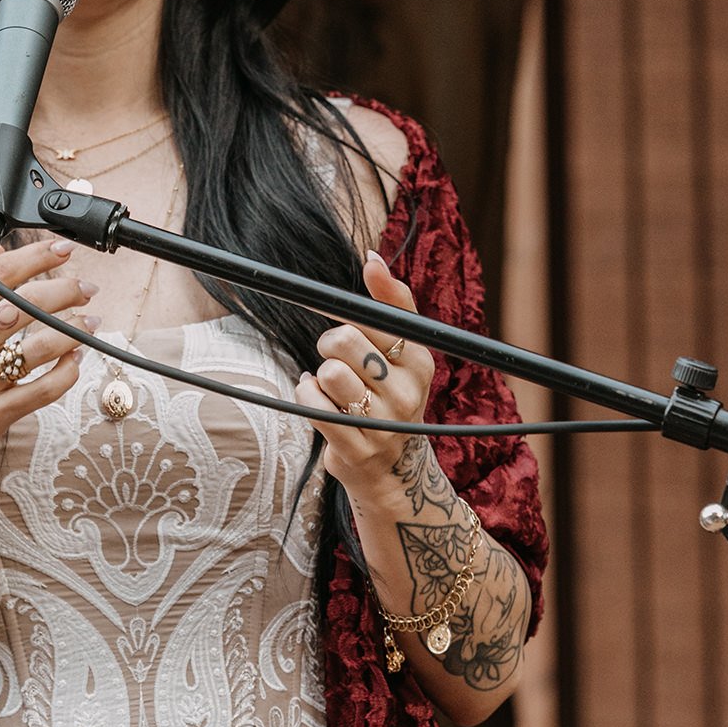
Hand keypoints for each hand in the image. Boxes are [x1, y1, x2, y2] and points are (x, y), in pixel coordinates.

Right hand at [0, 238, 97, 493]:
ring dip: (73, 330)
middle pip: (25, 305)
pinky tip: (74, 360)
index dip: (35, 257)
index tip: (61, 250)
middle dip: (64, 290)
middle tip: (85, 287)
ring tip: (90, 322)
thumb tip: (0, 255)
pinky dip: (66, 372)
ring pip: (41, 345)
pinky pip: (44, 389)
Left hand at [293, 250, 436, 500]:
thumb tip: (373, 257)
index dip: (351, 317)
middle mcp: (408, 392)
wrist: (392, 469)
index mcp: (420, 361)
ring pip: (328, 372)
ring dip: (319, 374)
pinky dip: (307, 394)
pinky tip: (320, 401)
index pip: (379, 317)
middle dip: (330, 343)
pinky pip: (312, 402)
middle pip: (345, 339)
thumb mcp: (400, 350)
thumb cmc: (388, 393)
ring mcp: (384, 423)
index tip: (345, 324)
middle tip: (337, 358)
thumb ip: (390, 302)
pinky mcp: (356, 447)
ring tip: (333, 386)